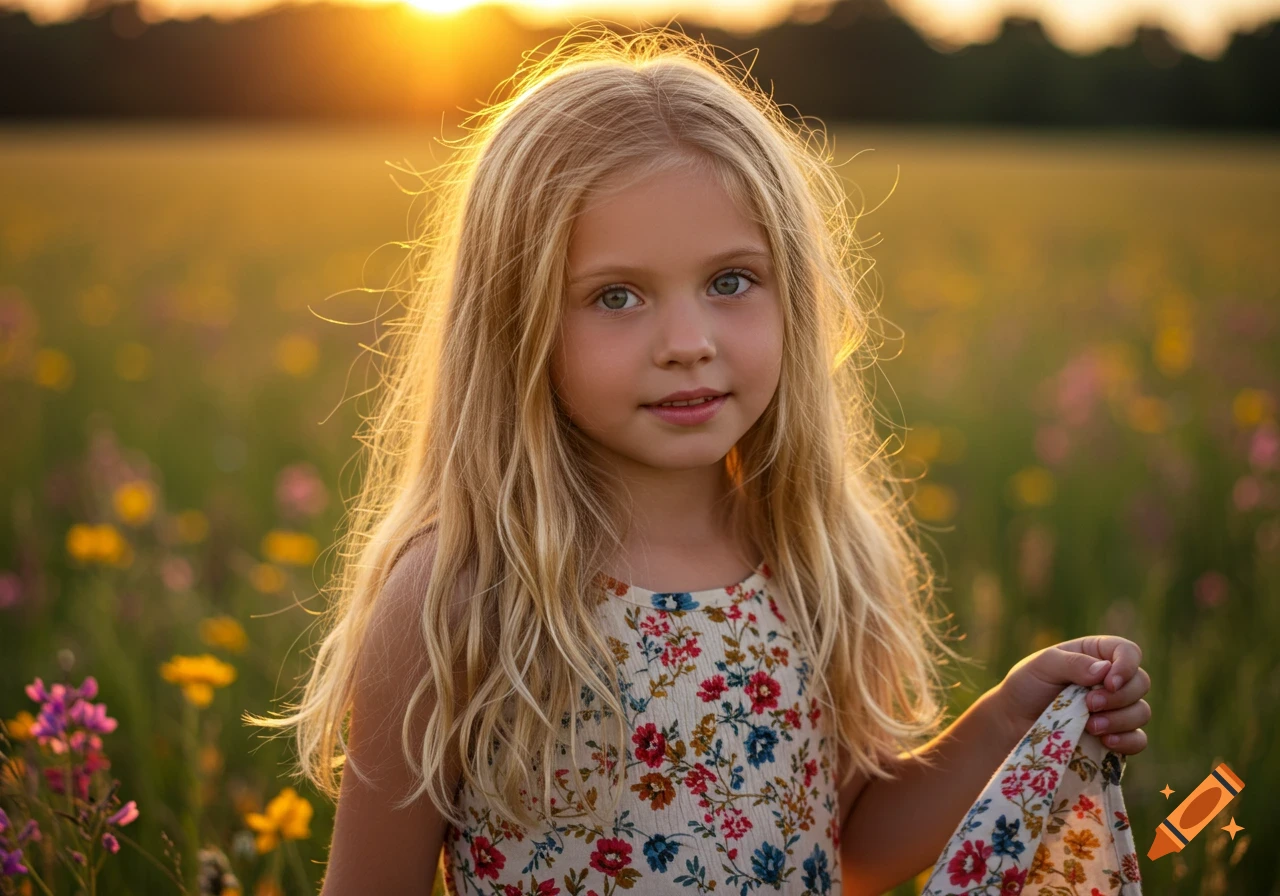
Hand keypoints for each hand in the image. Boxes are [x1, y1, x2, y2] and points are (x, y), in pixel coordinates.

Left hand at [993, 635, 1150, 754]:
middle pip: (1141, 683)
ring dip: (1120, 719)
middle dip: (1119, 696)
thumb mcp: (1042, 666)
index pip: (1128, 652)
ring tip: (1090, 726)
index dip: (1127, 665)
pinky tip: (1105, 742)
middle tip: (1089, 704)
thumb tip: (1105, 670)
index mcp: (1096, 655)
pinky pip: (1138, 740)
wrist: (1013, 723)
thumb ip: (1072, 663)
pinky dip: (1127, 741)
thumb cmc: (1026, 687)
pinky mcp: (1115, 736)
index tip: (1109, 682)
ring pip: (1142, 712)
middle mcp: (1111, 680)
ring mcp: (1115, 709)